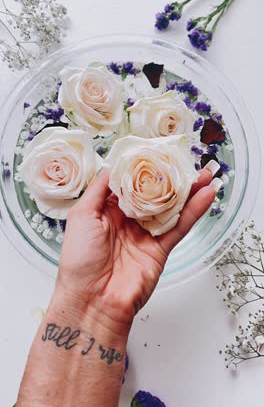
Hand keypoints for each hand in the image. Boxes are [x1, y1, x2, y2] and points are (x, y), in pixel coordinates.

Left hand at [58, 167, 219, 327]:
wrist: (92, 300)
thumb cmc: (79, 259)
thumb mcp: (81, 216)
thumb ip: (99, 190)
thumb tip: (114, 167)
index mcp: (107, 209)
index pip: (130, 182)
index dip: (144, 168)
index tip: (159, 152)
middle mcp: (128, 219)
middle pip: (154, 193)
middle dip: (171, 178)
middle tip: (188, 161)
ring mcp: (146, 233)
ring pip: (171, 207)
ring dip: (189, 191)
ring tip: (205, 174)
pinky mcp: (160, 248)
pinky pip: (179, 226)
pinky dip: (194, 211)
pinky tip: (206, 196)